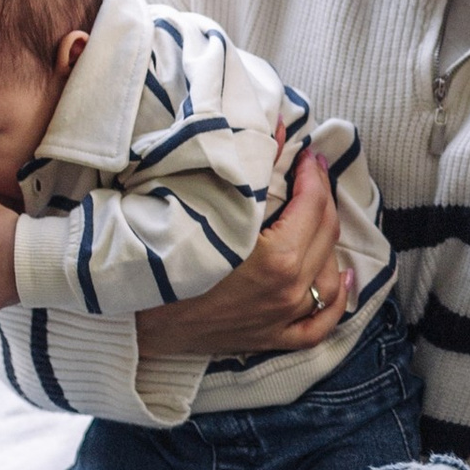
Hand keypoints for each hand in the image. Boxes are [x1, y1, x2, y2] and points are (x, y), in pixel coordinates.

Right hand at [139, 151, 352, 364]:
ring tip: (319, 215)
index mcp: (276, 260)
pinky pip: (318, 326)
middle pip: (325, 235)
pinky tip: (343, 279)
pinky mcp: (268, 339)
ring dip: (329, 243)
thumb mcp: (202, 205)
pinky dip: (336, 303)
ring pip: (328, 278)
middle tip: (312, 172)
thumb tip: (274, 129)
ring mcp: (280, 319)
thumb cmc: (158, 254)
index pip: (312, 206)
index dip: (312, 174)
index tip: (307, 154)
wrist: (126, 313)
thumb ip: (246, 168)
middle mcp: (287, 292)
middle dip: (322, 197)